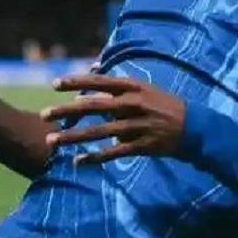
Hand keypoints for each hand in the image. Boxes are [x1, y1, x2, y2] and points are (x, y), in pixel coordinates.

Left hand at [40, 73, 186, 164]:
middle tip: (43, 115)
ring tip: (52, 141)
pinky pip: (113, 153)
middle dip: (66, 111)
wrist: (194, 127)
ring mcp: (138, 125)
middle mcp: (133, 104)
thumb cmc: (163, 105)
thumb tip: (91, 75)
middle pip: (94, 106)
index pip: (99, 82)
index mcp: (133, 87)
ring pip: (99, 132)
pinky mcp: (142, 145)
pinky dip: (94, 158)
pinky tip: (77, 162)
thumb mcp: (143, 89)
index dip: (76, 82)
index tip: (54, 84)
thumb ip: (117, 86)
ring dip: (73, 137)